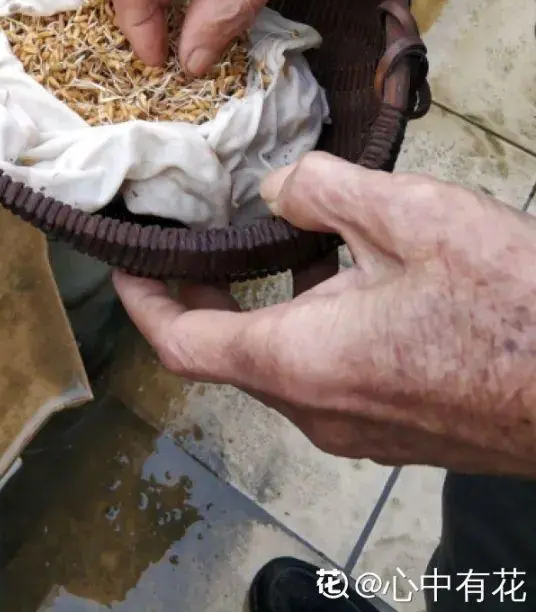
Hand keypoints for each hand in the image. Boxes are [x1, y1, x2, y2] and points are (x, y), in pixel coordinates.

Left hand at [114, 152, 535, 473]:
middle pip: (229, 355)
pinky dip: (314, 324)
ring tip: (268, 236)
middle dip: (202, 294)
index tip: (121, 259)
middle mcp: (321, 412)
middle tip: (192, 232)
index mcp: (302, 362)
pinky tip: (348, 272)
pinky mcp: (404, 430)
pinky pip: (332, 377)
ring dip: (266, 305)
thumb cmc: (513, 308)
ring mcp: (365, 431)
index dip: (142, 299)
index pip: (183, 344)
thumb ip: (323, 190)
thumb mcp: (409, 215)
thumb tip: (278, 187)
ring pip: (284, 364)